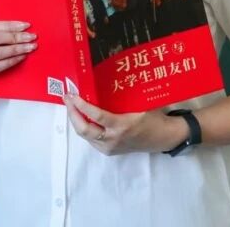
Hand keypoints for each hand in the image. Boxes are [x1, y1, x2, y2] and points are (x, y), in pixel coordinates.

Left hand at [62, 94, 187, 155]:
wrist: (162, 138)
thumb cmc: (152, 117)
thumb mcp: (140, 104)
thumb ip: (122, 97)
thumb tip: (104, 78)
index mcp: (122, 125)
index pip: (96, 116)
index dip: (81, 106)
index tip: (72, 94)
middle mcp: (113, 139)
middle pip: (84, 130)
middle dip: (72, 114)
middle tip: (67, 99)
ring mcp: (110, 147)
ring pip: (84, 135)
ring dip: (75, 120)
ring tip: (71, 105)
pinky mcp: (109, 151)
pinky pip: (90, 140)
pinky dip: (83, 128)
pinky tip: (81, 117)